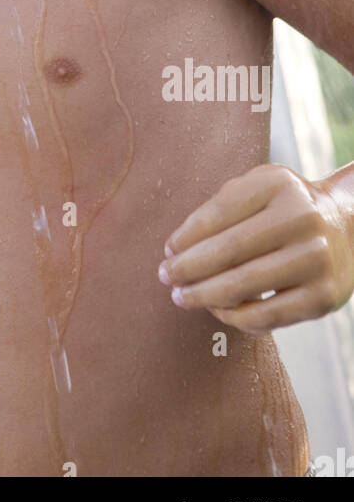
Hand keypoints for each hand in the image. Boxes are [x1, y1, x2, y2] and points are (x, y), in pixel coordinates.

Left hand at [158, 162, 353, 331]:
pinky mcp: (324, 297)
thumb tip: (176, 249)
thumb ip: (219, 209)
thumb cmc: (283, 207)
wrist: (345, 225)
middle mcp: (302, 218)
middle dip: (188, 268)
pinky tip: (218, 310)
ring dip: (203, 295)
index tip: (167, 252)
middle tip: (165, 278)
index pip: (219, 213)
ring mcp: (316, 259)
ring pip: (243, 287)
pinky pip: (266, 316)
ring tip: (182, 297)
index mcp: (278, 185)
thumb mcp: (257, 189)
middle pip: (229, 250)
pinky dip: (234, 317)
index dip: (187, 236)